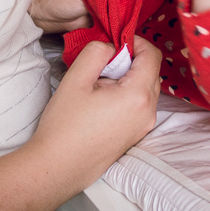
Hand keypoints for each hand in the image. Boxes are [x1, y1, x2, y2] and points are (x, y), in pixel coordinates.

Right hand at [31, 38, 160, 173]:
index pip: (153, 55)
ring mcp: (143, 127)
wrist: (56, 168)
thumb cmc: (64, 126)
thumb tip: (111, 47)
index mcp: (138, 96)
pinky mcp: (135, 136)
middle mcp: (148, 112)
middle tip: (102, 63)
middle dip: (130, 61)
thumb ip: (97, 52)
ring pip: (145, 89)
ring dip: (128, 78)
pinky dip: (126, 95)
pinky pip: (139, 106)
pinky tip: (101, 102)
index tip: (115, 42)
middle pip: (151, 72)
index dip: (136, 42)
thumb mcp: (76, 78)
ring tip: (99, 85)